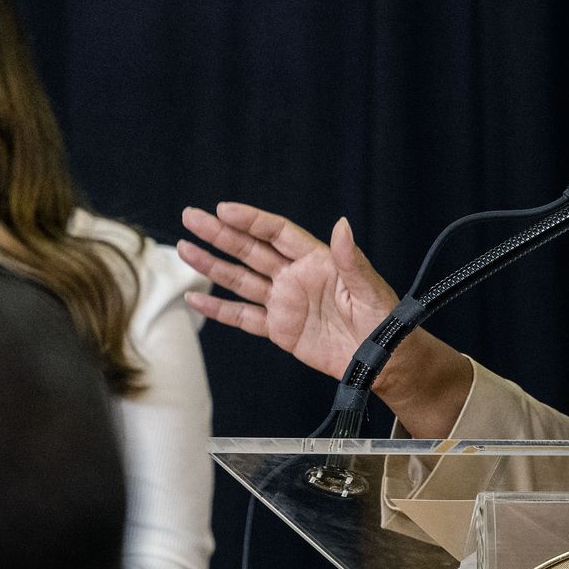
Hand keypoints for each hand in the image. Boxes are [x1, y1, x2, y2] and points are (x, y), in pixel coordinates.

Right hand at [177, 203, 399, 379]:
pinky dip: (219, 310)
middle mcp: (295, 277)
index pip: (277, 233)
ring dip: (212, 265)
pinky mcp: (279, 329)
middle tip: (191, 216)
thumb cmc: (384, 320)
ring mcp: (284, 302)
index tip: (223, 209)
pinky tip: (195, 300)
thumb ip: (350, 259)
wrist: (382, 360)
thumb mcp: (370, 288)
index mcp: (317, 260)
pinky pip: (243, 317)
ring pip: (240, 279)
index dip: (251, 220)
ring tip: (184, 248)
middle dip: (220, 234)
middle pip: (251, 250)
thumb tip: (341, 225)